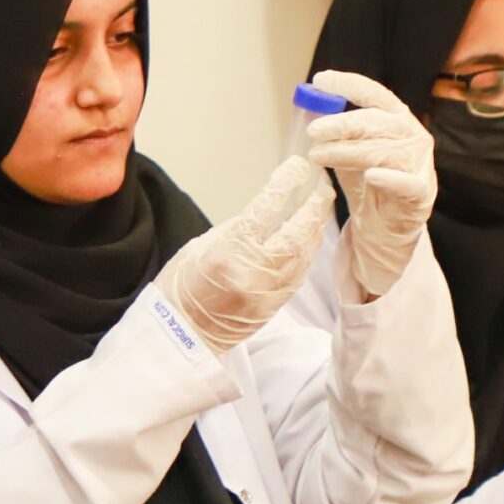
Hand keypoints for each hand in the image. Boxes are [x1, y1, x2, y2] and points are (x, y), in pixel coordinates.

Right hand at [152, 157, 335, 353]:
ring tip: (321, 210)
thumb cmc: (181, 289)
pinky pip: (299, 273)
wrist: (180, 336)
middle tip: (323, 188)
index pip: (266, 208)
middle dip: (314, 207)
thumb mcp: (199, 247)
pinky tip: (310, 239)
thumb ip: (234, 230)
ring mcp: (268, 291)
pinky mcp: (275, 306)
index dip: (286, 183)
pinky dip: (307, 252)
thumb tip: (264, 215)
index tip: (297, 167)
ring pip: (304, 253)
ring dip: (315, 229)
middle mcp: (253, 271)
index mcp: (228, 251)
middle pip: (296, 232)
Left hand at [305, 69, 436, 299]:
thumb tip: (310, 109)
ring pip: (382, 151)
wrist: (385, 229)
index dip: (349, 84)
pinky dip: (389, 178)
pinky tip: (371, 175)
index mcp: (397, 120)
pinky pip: (406, 184)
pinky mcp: (421, 193)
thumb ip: (336, 134)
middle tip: (313, 130)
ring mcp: (419, 164)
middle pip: (376, 122)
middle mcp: (412, 136)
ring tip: (318, 155)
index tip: (321, 80)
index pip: (374, 94)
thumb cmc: (367, 185)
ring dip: (348, 152)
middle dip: (341, 124)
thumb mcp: (348, 154)